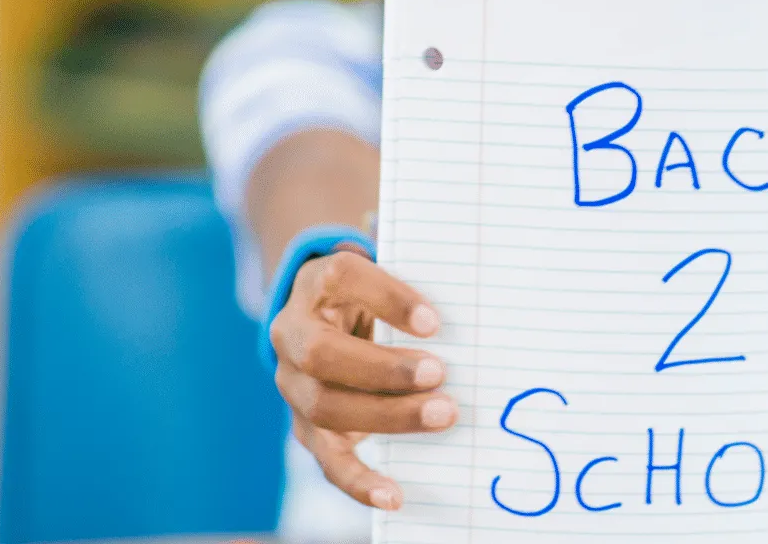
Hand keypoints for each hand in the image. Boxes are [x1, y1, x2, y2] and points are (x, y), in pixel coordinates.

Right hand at [268, 248, 452, 509]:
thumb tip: (474, 309)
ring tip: (442, 415)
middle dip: (383, 369)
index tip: (433, 322)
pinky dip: (358, 481)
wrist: (330, 319)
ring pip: (324, 407)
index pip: (344, 278)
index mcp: (317, 282)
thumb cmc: (374, 296)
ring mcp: (295, 384)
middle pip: (323, 353)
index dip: (387, 298)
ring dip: (386, 416)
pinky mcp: (308, 427)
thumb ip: (420, 287)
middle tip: (439, 372)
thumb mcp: (390, 273)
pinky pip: (327, 459)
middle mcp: (293, 333)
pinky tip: (392, 495)